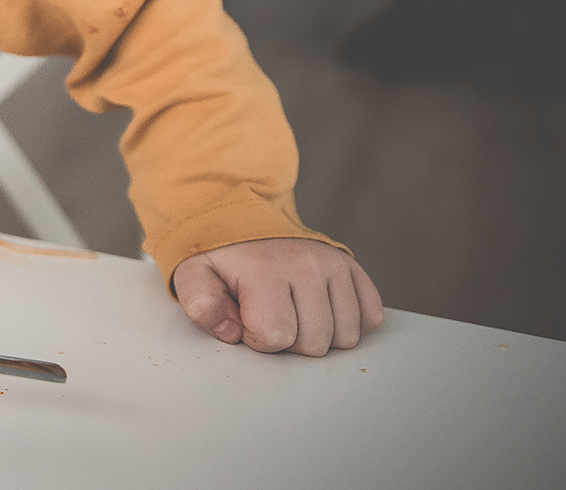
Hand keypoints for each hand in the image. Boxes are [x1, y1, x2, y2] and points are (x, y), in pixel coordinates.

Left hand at [172, 238, 383, 356]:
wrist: (243, 221)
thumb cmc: (222, 257)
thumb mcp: (194, 275)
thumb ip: (200, 303)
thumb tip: (230, 331)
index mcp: (265, 269)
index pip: (276, 335)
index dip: (258, 338)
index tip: (247, 319)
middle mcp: (306, 264)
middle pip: (314, 343)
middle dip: (289, 341)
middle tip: (271, 315)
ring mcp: (334, 265)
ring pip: (346, 337)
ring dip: (320, 335)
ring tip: (293, 312)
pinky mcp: (354, 269)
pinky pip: (370, 317)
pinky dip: (349, 322)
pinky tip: (320, 309)